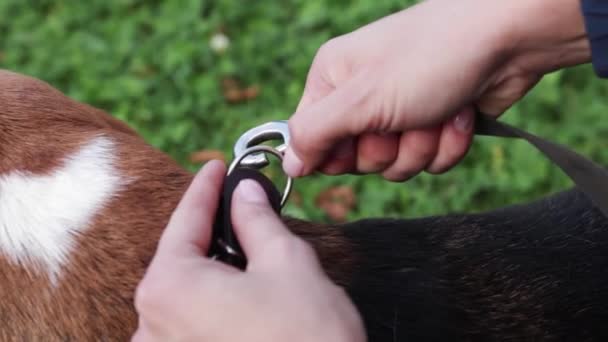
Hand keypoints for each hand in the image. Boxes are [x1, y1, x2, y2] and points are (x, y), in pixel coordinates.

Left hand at [131, 160, 365, 341]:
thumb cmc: (307, 337)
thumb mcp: (286, 263)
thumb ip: (257, 220)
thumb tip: (245, 193)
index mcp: (170, 288)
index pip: (186, 220)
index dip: (205, 188)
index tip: (216, 167)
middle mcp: (151, 325)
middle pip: (181, 259)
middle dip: (209, 230)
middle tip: (235, 207)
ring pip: (185, 294)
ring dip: (211, 270)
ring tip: (245, 254)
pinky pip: (188, 324)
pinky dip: (210, 303)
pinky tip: (240, 298)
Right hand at [282, 0, 590, 181]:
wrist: (507, 40)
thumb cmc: (427, 58)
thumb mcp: (360, 99)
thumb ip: (314, 133)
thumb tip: (290, 164)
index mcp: (333, 81)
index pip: (313, 142)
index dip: (336, 154)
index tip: (357, 141)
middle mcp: (364, 97)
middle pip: (359, 160)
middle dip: (388, 149)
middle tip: (403, 120)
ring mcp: (401, 111)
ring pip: (397, 165)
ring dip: (422, 146)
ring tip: (437, 112)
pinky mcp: (435, 123)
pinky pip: (430, 161)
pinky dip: (448, 144)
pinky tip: (460, 114)